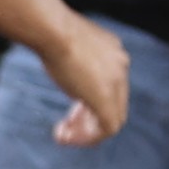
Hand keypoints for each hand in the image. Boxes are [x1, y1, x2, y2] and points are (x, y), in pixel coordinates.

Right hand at [39, 15, 130, 146]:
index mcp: (113, 50)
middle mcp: (121, 65)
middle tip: (66, 126)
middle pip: (114, 101)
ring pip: (113, 117)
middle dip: (89, 117)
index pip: (111, 83)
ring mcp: (116, 82)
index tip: (70, 107)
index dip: (90, 97)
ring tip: (63, 136)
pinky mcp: (106, 98)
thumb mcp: (63, 39)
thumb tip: (52, 51)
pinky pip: (108, 128)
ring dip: (88, 131)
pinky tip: (67, 138)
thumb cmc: (48, 29)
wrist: (51, 30)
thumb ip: (68, 52)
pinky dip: (89, 137)